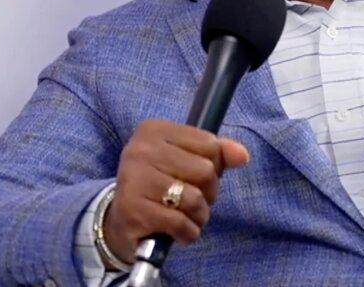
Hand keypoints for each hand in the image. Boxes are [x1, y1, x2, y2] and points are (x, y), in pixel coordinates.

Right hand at [102, 119, 250, 265]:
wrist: (121, 219)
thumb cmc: (160, 185)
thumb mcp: (186, 161)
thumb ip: (217, 154)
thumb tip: (242, 155)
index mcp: (154, 130)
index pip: (210, 144)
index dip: (213, 166)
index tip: (194, 175)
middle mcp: (140, 150)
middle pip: (205, 171)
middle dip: (208, 192)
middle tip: (191, 199)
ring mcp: (134, 180)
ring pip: (194, 199)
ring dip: (199, 215)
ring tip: (186, 216)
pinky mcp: (133, 210)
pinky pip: (180, 223)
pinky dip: (188, 232)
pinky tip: (178, 231)